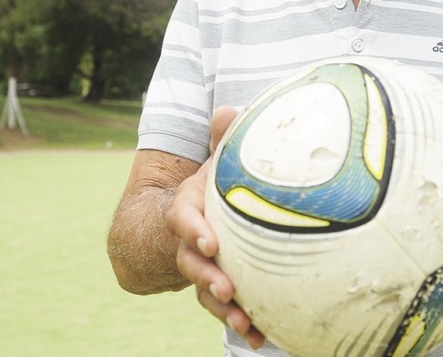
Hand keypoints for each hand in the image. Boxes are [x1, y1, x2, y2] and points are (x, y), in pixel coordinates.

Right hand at [165, 106, 265, 348]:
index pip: (182, 218)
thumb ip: (223, 137)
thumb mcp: (217, 157)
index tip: (211, 242)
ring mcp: (202, 265)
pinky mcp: (221, 283)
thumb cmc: (216, 180)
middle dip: (207, 277)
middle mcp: (191, 239)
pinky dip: (241, 322)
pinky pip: (226, 306)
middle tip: (228, 288)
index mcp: (188, 206)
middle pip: (190, 262)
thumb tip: (229, 109)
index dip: (193, 230)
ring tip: (245, 325)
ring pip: (206, 290)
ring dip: (223, 309)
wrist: (200, 211)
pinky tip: (261, 338)